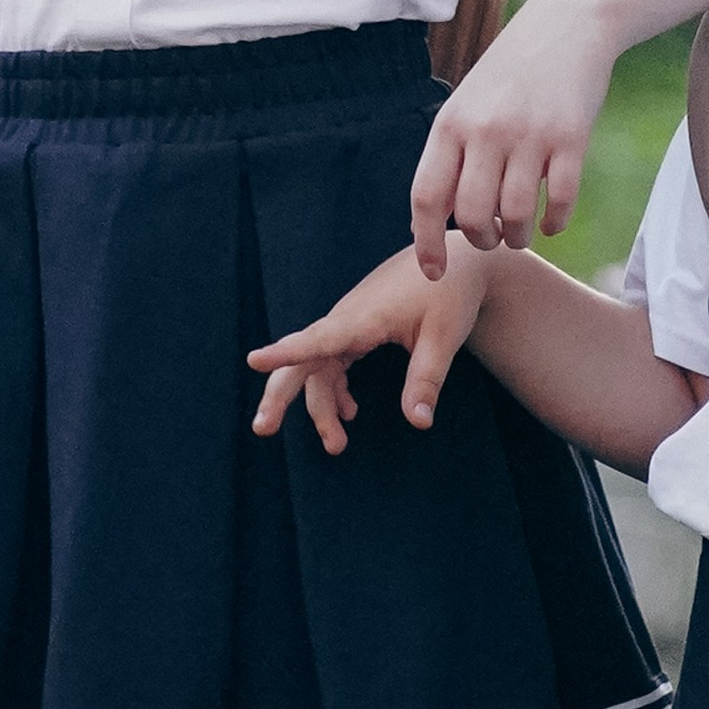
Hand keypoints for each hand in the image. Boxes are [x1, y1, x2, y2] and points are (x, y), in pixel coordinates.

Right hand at [249, 244, 494, 450]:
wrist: (453, 261)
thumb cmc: (449, 293)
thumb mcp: (444, 337)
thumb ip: (426, 379)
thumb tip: (418, 423)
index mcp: (363, 318)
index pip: (317, 339)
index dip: (285, 352)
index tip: (254, 360)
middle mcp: (346, 320)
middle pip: (302, 360)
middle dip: (280, 395)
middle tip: (262, 429)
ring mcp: (348, 325)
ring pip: (317, 369)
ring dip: (320, 407)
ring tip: (336, 447)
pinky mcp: (355, 329)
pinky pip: (331, 363)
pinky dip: (335, 390)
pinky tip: (348, 413)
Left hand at [408, 0, 613, 271]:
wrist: (566, 26)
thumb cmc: (510, 76)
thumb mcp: (468, 104)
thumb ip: (452, 155)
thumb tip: (438, 221)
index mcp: (451, 124)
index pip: (426, 197)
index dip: (425, 243)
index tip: (433, 273)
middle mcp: (486, 130)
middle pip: (470, 214)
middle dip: (480, 240)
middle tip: (491, 238)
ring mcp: (529, 134)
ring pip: (513, 215)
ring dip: (516, 237)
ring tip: (519, 233)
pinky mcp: (571, 137)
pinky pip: (558, 202)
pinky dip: (554, 223)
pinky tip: (552, 222)